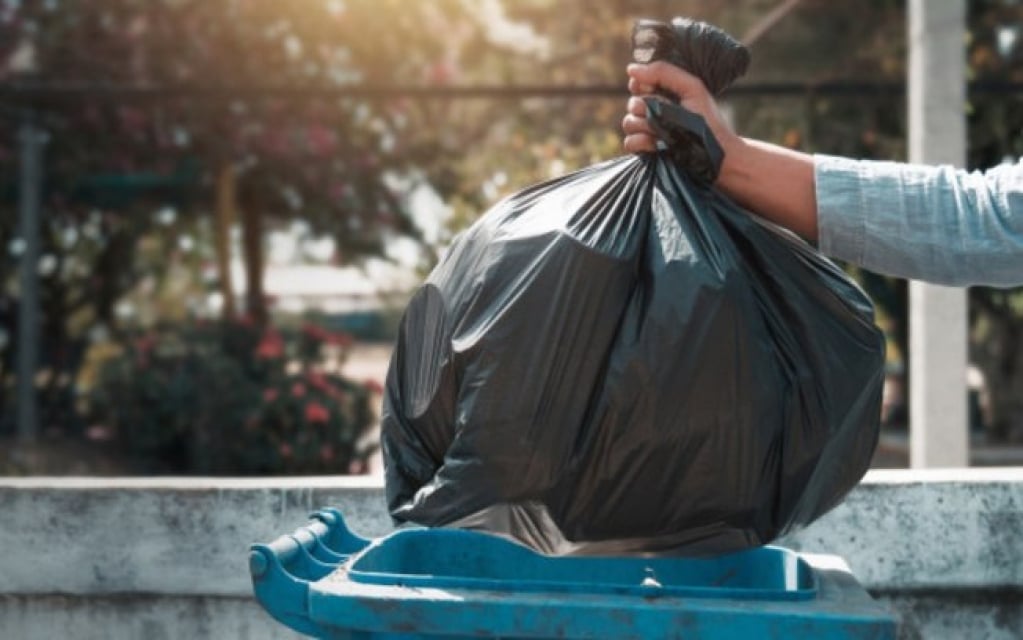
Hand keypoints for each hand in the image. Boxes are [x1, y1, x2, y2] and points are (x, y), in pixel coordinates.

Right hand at [621, 61, 737, 160]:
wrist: (715, 153)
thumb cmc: (707, 119)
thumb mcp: (691, 88)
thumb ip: (663, 73)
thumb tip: (632, 69)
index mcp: (663, 94)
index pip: (638, 83)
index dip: (641, 85)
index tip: (652, 89)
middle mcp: (653, 111)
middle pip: (632, 103)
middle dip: (644, 107)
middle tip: (664, 112)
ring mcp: (648, 131)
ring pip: (628, 122)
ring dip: (643, 125)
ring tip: (662, 131)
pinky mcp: (646, 150)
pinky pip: (629, 142)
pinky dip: (640, 142)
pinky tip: (656, 144)